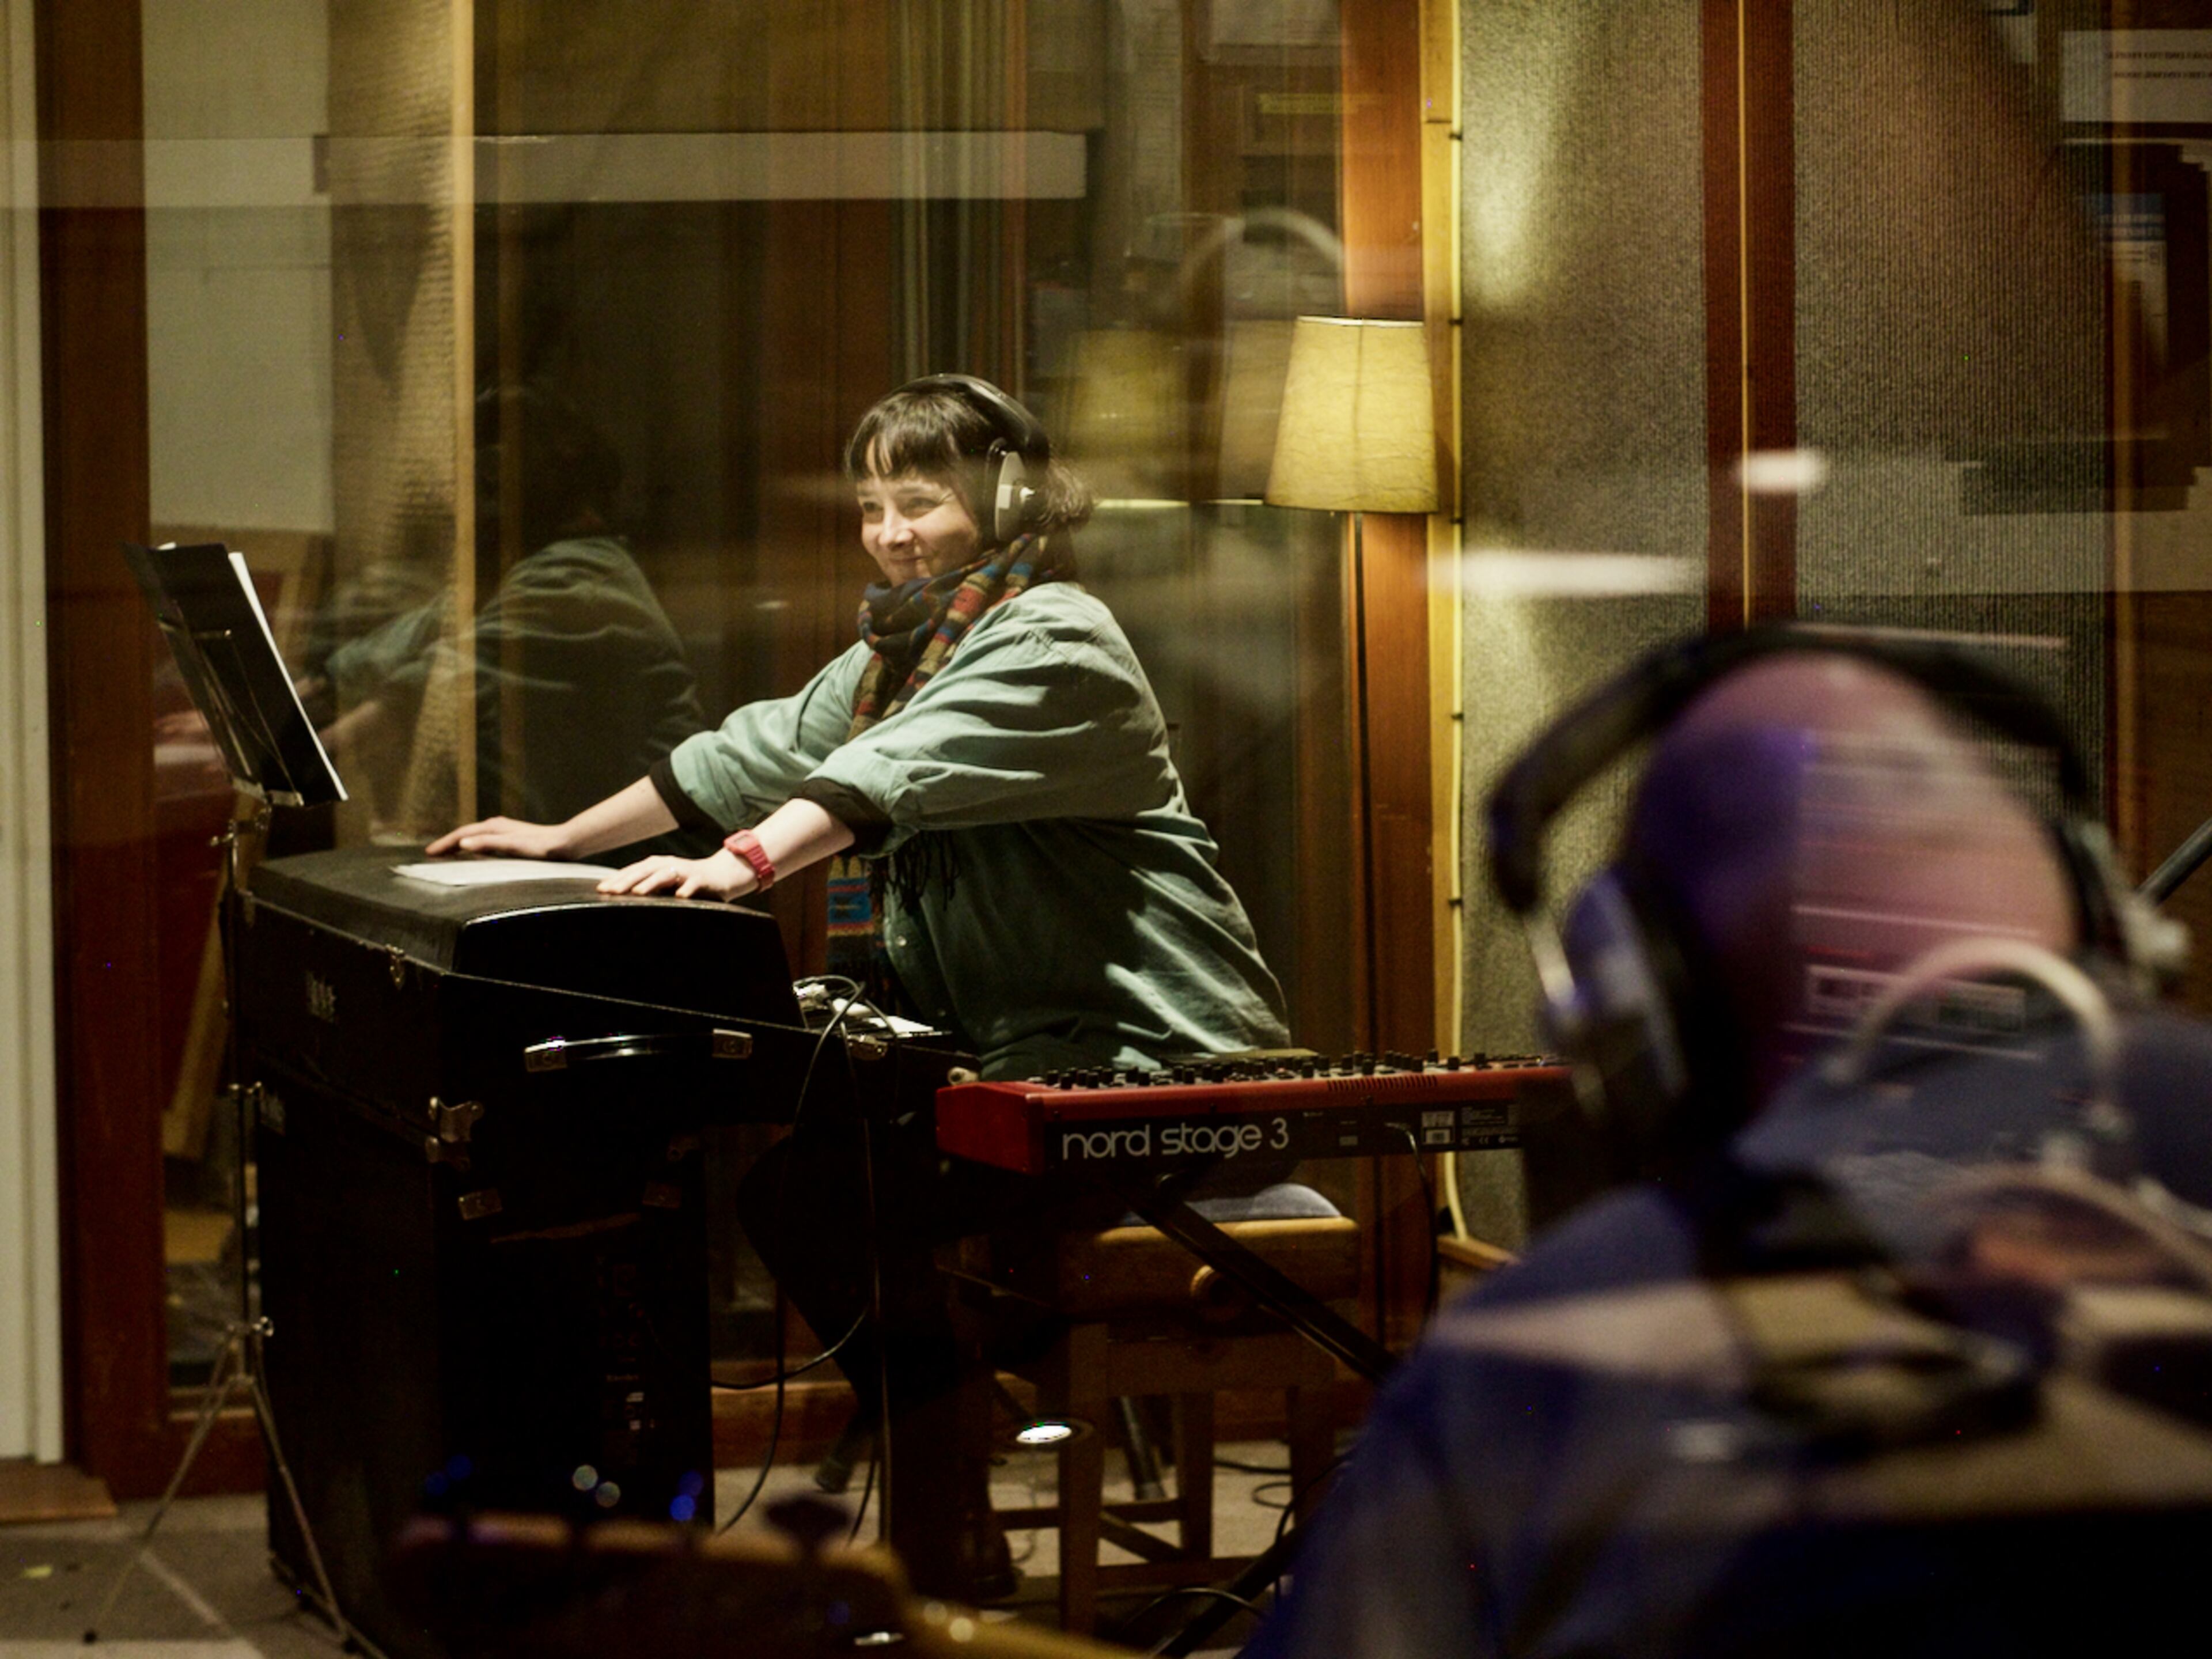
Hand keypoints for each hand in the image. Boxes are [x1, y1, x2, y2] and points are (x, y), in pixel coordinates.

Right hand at [426, 816, 572, 858]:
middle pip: (465, 833)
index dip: (444, 844)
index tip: (429, 853)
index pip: (461, 834)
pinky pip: (484, 841)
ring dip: (459, 844)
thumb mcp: (512, 846)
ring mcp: (504, 831)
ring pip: (474, 836)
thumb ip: (488, 844)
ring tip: (446, 854)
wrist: (564, 843)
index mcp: (492, 827)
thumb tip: (463, 843)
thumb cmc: (540, 846)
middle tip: (431, 854)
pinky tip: (475, 853)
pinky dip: (473, 846)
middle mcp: (496, 826)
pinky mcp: (511, 838)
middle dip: (447, 843)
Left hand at [595, 848, 754, 900]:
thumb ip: (648, 887)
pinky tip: (679, 897)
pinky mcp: (702, 879)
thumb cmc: (689, 881)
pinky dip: (687, 889)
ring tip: (637, 893)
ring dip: (650, 883)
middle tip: (611, 891)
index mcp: (657, 866)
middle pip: (644, 871)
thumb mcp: (666, 883)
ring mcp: (685, 871)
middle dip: (626, 880)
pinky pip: (694, 884)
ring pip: (665, 875)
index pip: (633, 871)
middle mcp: (669, 865)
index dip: (617, 879)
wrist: (723, 874)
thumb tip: (621, 897)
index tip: (600, 889)